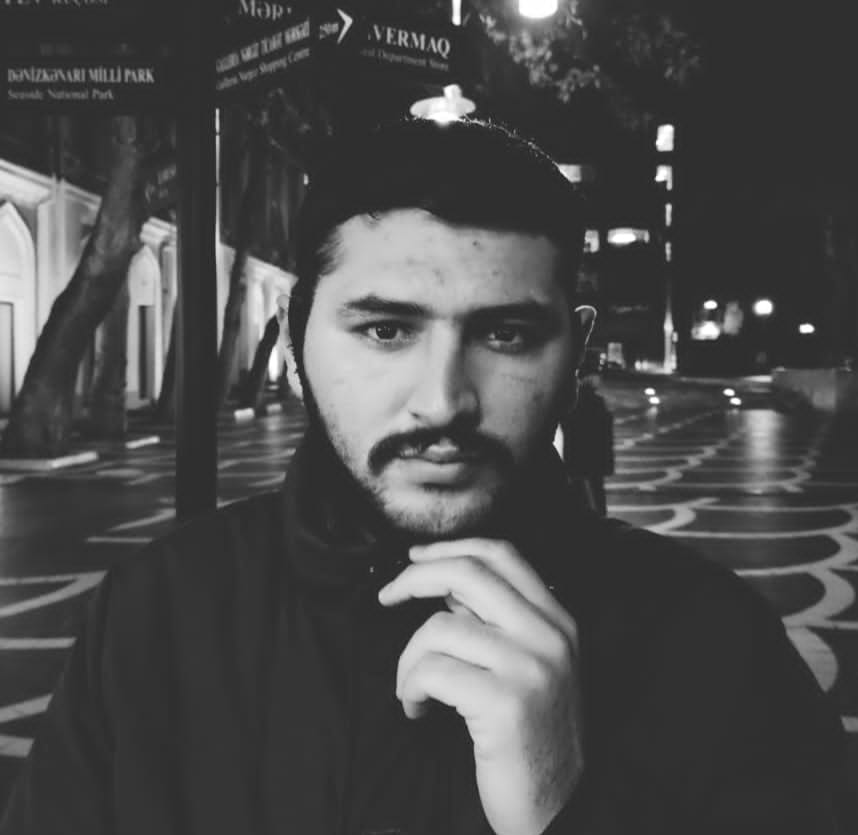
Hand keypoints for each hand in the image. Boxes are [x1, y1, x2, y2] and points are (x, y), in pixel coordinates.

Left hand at [378, 539, 583, 834]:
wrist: (558, 804)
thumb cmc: (529, 732)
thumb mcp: (527, 663)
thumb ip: (492, 620)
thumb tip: (440, 581)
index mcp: (557, 618)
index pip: (501, 554)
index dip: (451, 548)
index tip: (415, 558)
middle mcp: (549, 635)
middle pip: (467, 573)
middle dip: (414, 578)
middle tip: (387, 596)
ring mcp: (530, 667)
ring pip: (438, 628)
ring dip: (407, 659)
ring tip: (411, 687)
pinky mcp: (505, 703)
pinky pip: (432, 671)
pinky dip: (410, 688)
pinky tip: (417, 709)